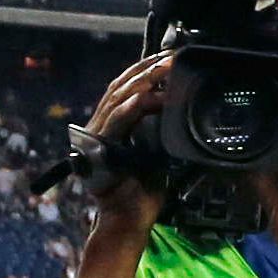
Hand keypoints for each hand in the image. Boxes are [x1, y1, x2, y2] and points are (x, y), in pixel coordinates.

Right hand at [75, 53, 182, 231]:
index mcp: (112, 125)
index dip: (145, 70)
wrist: (130, 221)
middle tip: (171, 56)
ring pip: (119, 98)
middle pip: (121, 86)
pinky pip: (118, 121)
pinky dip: (134, 106)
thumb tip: (180, 110)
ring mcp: (97, 136)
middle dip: (147, 69)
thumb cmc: (144, 192)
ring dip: (144, 81)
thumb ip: (160, 131)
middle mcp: (100, 126)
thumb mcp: (157, 153)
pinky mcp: (100, 148)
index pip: (126, 88)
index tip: (168, 57)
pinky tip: (148, 96)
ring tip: (165, 68)